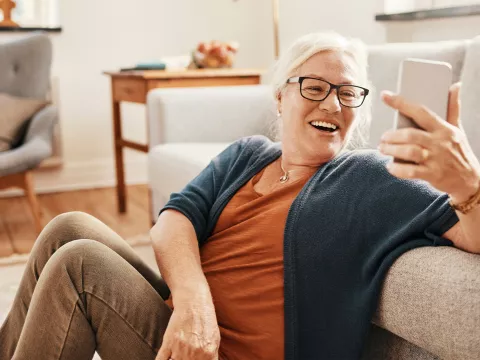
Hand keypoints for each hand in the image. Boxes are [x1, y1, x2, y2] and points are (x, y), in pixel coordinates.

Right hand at [156, 291, 220, 359]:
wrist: (193, 302)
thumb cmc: (205, 319)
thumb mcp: (215, 338)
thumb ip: (211, 356)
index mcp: (209, 353)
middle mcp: (195, 353)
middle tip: (185, 356)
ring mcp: (180, 349)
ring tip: (178, 354)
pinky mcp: (168, 343)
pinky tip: (166, 358)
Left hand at [378, 82, 479, 203]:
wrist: (470, 179)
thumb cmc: (458, 151)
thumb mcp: (457, 128)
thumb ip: (452, 108)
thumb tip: (455, 86)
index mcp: (444, 128)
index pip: (420, 111)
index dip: (401, 103)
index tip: (385, 95)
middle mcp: (440, 142)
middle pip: (410, 134)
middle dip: (392, 135)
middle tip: (383, 137)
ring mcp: (436, 159)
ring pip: (409, 151)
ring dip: (391, 149)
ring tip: (382, 149)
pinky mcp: (432, 174)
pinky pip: (410, 171)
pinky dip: (397, 169)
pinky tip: (390, 166)